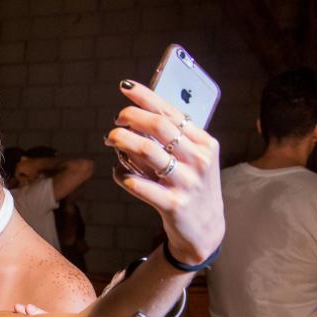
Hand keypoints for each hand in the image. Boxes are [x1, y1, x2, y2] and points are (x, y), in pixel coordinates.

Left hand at [107, 80, 224, 264]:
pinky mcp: (173, 205)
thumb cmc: (192, 187)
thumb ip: (173, 138)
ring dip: (123, 142)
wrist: (205, 230)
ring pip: (148, 152)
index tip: (125, 87)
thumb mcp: (193, 159)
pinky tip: (118, 172)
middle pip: (160, 127)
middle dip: (132, 117)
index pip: (172, 112)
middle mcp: (199, 160)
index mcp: (205, 143)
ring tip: (111, 139)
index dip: (146, 97)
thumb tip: (138, 114)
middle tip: (116, 120)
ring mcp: (187, 183)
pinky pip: (140, 185)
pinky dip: (123, 176)